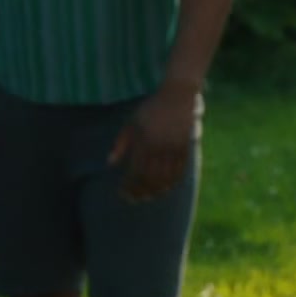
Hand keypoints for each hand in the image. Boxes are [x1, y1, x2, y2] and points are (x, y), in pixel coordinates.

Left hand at [108, 85, 197, 202]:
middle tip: (132, 200)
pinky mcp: (186, 149)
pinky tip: (164, 190)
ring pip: (166, 178)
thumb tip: (109, 164)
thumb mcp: (131, 123)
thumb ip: (121, 144)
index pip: (135, 171)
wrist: (177, 96)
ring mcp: (175, 149)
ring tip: (146, 197)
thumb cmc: (150, 109)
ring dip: (155, 191)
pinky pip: (180, 172)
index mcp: (144, 141)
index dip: (129, 185)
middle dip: (140, 191)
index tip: (122, 193)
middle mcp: (160, 147)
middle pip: (150, 178)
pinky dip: (172, 183)